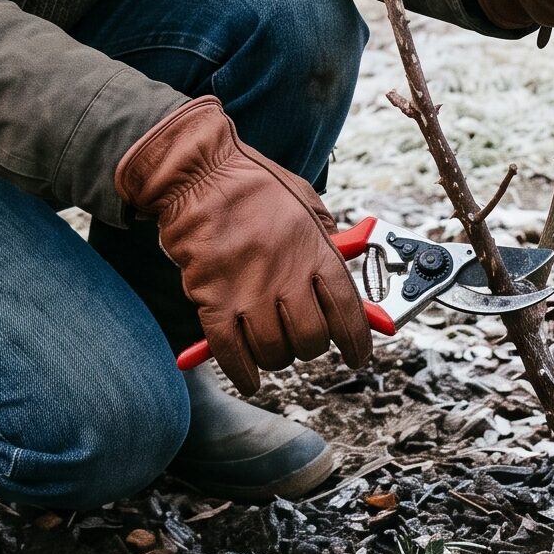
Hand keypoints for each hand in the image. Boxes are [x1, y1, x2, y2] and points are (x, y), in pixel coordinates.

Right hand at [114, 95, 374, 395]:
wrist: (197, 175)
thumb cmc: (252, 185)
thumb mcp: (306, 203)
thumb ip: (328, 242)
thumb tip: (346, 281)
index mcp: (315, 249)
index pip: (347, 311)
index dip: (357, 341)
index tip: (357, 355)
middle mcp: (285, 275)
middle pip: (310, 339)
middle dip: (310, 348)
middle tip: (303, 340)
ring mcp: (247, 290)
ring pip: (273, 352)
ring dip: (276, 357)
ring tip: (272, 346)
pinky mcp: (211, 300)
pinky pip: (230, 352)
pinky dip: (241, 371)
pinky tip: (249, 377)